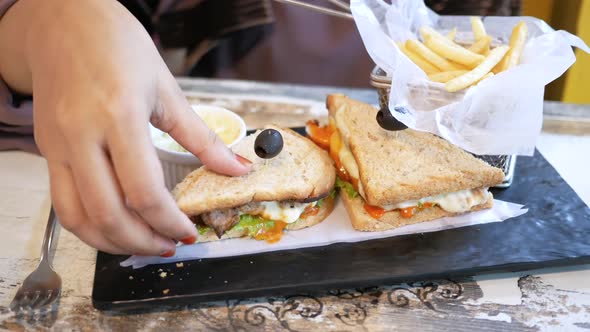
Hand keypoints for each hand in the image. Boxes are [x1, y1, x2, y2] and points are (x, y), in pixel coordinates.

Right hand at [5, 0, 250, 254]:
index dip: (169, 221)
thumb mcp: (166, 89)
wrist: (62, 19)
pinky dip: (89, 226)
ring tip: (143, 243)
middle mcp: (82, 136)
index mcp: (119, 117)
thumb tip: (237, 168)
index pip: (144, 191)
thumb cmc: (116, 44)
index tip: (188, 232)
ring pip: (77, 217)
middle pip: (108, 214)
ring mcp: (58, 145)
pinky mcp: (47, 149)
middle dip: (144, 241)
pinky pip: (62, 203)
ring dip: (112, 242)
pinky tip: (114, 226)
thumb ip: (202, 137)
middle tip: (169, 246)